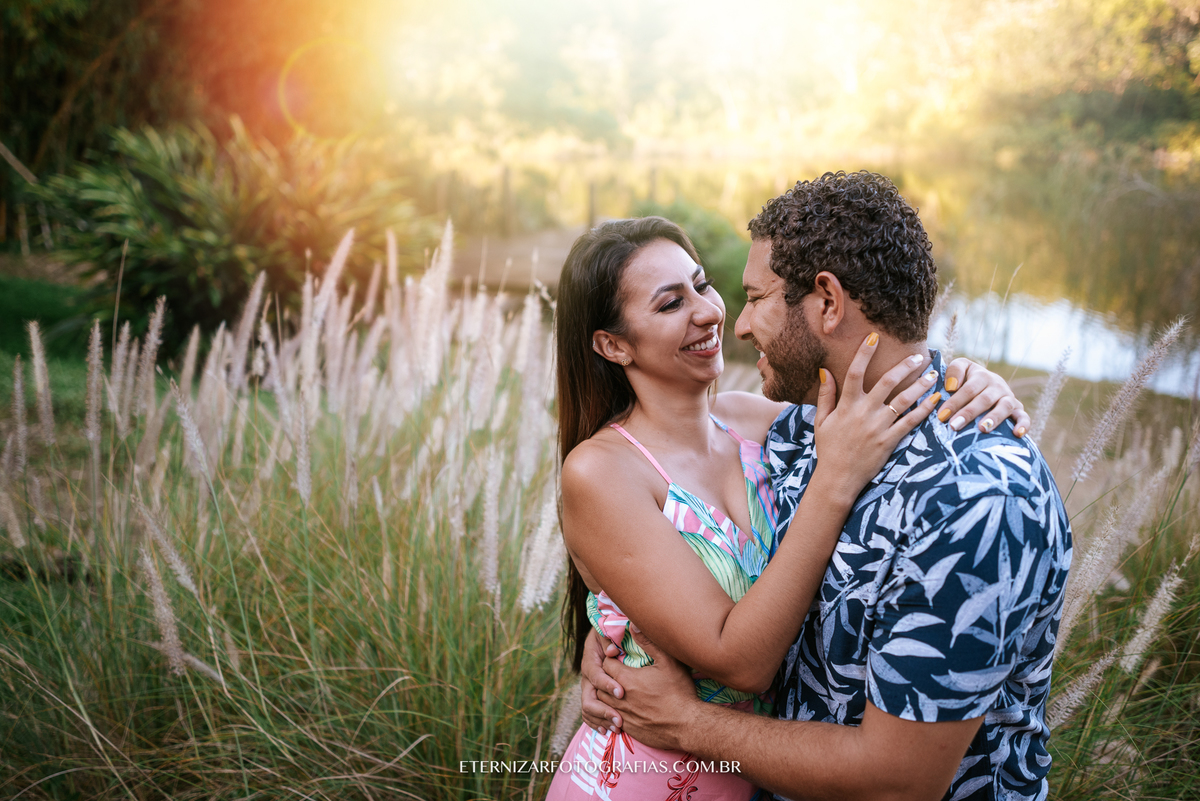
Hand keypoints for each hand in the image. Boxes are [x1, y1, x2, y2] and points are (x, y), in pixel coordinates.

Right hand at [580, 629, 624, 732]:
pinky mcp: (593, 696)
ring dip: (601, 720)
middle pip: (588, 698)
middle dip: (603, 711)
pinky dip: (596, 723)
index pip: (595, 675)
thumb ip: (610, 641)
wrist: (607, 638)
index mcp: (590, 660)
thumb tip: (612, 652)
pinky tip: (607, 731)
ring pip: (588, 709)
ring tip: (617, 728)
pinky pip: (589, 714)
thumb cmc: (613, 634)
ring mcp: (588, 688)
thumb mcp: (610, 632)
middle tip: (620, 720)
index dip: (607, 685)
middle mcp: (587, 677)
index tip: (621, 693)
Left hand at [596, 628, 700, 751]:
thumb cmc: (679, 692)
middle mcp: (620, 697)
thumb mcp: (668, 662)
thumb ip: (648, 643)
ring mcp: (623, 715)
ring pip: (603, 702)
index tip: (618, 656)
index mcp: (627, 679)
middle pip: (600, 683)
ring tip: (617, 687)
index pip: (605, 664)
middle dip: (605, 675)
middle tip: (615, 671)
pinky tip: (624, 706)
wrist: (687, 726)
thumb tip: (633, 625)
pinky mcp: (628, 728)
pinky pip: (611, 717)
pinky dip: (613, 710)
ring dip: (607, 693)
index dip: (610, 658)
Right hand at [811, 335, 942, 505]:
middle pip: (887, 382)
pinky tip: (935, 401)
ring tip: (933, 375)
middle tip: (918, 356)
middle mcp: (864, 412)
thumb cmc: (829, 449)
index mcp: (846, 405)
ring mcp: (878, 427)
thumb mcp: (822, 421)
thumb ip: (826, 395)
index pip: (855, 372)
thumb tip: (825, 371)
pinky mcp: (889, 441)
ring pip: (903, 400)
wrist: (838, 478)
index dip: (864, 353)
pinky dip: (924, 410)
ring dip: (920, 385)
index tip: (874, 337)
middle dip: (904, 366)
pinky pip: (910, 422)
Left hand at [942, 359, 1030, 436]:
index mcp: (982, 376)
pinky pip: (1024, 416)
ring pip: (1005, 407)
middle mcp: (997, 386)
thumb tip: (951, 386)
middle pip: (984, 399)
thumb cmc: (968, 378)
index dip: (955, 402)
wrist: (989, 382)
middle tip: (954, 425)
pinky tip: (1017, 434)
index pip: (968, 389)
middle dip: (969, 413)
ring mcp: (1009, 397)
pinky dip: (1023, 424)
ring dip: (994, 418)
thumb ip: (954, 371)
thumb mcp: (961, 367)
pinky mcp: (1019, 409)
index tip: (942, 415)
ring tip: (982, 429)